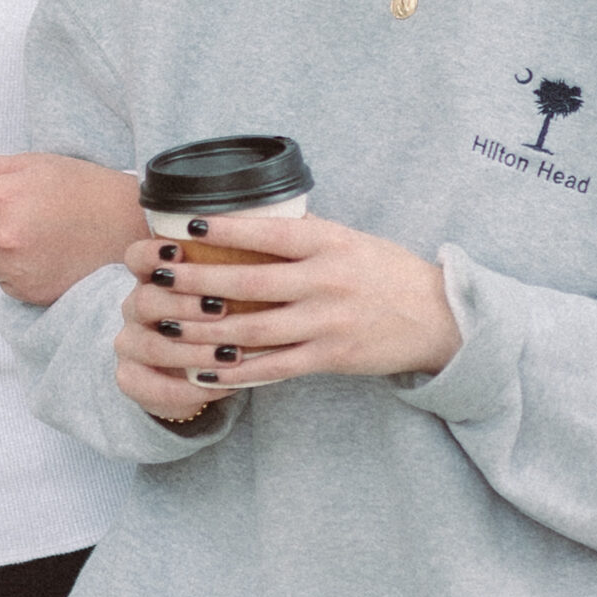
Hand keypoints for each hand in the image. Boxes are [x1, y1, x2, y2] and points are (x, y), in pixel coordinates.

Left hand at [0, 154, 145, 305]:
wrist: (128, 224)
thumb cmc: (81, 188)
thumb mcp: (32, 162)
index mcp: (0, 197)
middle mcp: (3, 237)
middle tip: (20, 216)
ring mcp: (16, 269)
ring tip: (36, 235)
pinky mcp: (30, 293)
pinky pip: (3, 283)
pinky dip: (16, 271)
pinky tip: (45, 255)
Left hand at [112, 211, 462, 406]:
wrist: (437, 316)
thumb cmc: (385, 272)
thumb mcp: (348, 241)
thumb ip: (302, 238)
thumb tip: (243, 227)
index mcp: (329, 244)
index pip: (267, 232)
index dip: (223, 229)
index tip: (185, 225)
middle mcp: (326, 281)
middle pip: (248, 283)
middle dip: (196, 280)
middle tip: (159, 276)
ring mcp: (327, 322)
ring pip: (253, 330)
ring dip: (204, 330)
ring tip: (168, 325)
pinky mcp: (330, 357)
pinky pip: (274, 368)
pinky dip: (236, 371)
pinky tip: (205, 369)